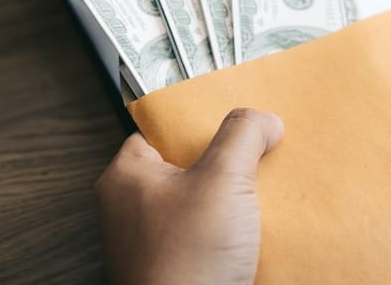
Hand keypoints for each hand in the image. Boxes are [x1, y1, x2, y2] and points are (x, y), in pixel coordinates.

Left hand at [96, 108, 284, 284]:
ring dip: (232, 200)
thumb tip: (264, 120)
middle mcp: (132, 210)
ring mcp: (153, 243)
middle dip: (225, 163)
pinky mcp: (176, 269)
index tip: (232, 122)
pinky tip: (258, 229)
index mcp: (125, 178)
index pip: (161, 132)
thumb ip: (243, 135)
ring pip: (200, 203)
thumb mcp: (222, 179)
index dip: (198, 125)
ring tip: (261, 194)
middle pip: (186, 167)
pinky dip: (231, 232)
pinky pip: (207, 237)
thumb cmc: (185, 262)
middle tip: (254, 158)